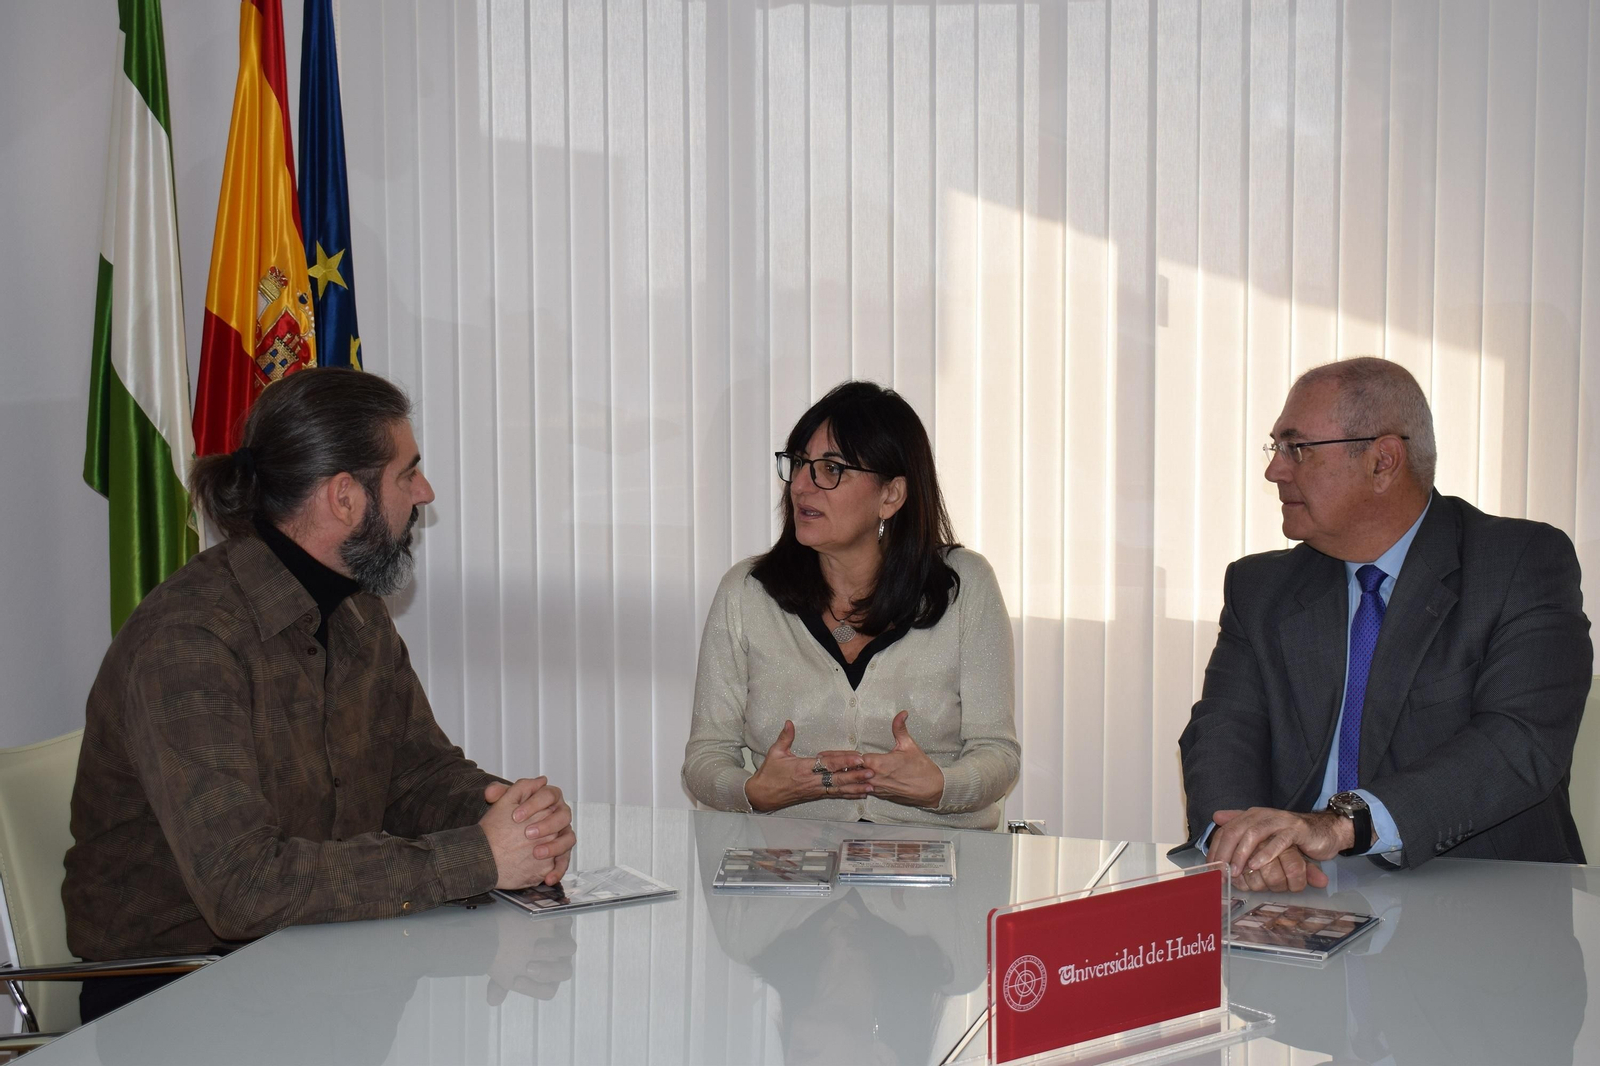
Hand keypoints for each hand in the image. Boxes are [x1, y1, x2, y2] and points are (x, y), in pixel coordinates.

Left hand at [481, 778, 576, 887]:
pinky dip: (558, 870)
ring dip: (555, 846)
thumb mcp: (501, 804)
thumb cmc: (506, 819)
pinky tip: (547, 878)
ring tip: (536, 853)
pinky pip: (564, 862)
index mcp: (548, 798)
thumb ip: (497, 794)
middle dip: (546, 824)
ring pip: (568, 838)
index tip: (515, 816)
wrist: (500, 844)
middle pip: (564, 815)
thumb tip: (492, 791)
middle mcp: (559, 815)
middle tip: (527, 833)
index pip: (549, 795)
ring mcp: (561, 835)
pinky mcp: (560, 854)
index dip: (534, 804)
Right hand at [485, 910, 576, 1004]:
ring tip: (535, 948)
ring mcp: (563, 940)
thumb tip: (493, 1001)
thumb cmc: (510, 951)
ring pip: (569, 948)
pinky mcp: (563, 920)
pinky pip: (566, 920)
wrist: (509, 924)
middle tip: (528, 967)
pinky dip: (556, 922)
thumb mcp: (503, 967)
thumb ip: (500, 984)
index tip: (515, 981)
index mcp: (548, 977)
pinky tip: (539, 924)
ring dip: (554, 949)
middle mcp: (559, 961)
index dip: (533, 989)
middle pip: (564, 972)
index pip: (547, 990)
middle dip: (548, 971)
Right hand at [743, 720, 873, 811]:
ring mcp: (814, 790)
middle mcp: (811, 781)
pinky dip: (848, 794)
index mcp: (803, 768)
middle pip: (837, 778)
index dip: (843, 760)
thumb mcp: (775, 753)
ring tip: (871, 785)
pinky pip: (835, 795)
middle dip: (855, 776)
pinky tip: (860, 793)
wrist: (762, 795)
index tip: (857, 758)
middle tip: (871, 772)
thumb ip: (785, 737)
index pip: (827, 763)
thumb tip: (789, 722)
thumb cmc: (769, 774)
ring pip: (839, 789)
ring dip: (855, 787)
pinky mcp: (815, 796)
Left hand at [859, 711, 943, 807]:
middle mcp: (875, 777)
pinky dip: (866, 784)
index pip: (857, 759)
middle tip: (860, 760)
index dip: (857, 755)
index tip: (862, 753)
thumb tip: (901, 714)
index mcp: (879, 763)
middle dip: (856, 765)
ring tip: (864, 769)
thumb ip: (899, 728)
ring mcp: (878, 788)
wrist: (932, 788)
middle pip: (855, 771)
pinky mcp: (881, 795)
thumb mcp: (909, 744)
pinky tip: (871, 779)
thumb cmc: (921, 767)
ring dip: (860, 775)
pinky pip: (867, 790)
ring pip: (859, 782)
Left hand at [1209, 807, 1348, 889]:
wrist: (1325, 830)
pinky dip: (1266, 853)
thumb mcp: (1264, 831)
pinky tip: (1257, 865)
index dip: (1217, 848)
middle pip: (1237, 830)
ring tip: (1236, 871)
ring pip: (1254, 834)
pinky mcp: (1296, 830)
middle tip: (1221, 871)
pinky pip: (1278, 841)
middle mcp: (1263, 815)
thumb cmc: (1291, 835)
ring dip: (1242, 853)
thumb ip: (1241, 823)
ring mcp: (1279, 821)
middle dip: (1226, 851)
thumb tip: (1216, 816)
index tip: (1211, 866)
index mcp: (1253, 815)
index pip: (1227, 829)